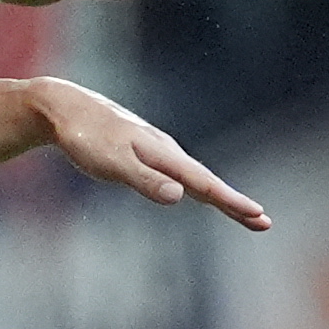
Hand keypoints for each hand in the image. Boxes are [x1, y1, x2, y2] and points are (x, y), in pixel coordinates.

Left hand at [32, 79, 269, 229]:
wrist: (64, 106)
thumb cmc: (84, 137)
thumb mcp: (111, 163)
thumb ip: (145, 181)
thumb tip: (181, 197)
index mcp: (163, 155)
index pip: (205, 184)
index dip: (232, 202)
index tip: (259, 216)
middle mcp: (166, 151)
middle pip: (207, 182)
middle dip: (235, 203)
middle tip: (264, 222)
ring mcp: (157, 149)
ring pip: (195, 176)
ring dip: (219, 195)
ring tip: (240, 212)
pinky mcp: (145, 150)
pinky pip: (180, 171)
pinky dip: (198, 185)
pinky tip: (194, 190)